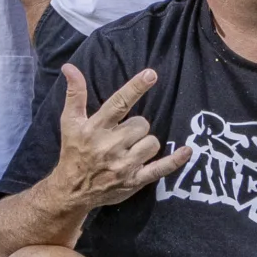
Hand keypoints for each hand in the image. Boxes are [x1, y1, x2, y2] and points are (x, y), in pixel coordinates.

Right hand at [50, 64, 192, 209]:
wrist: (72, 189)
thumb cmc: (74, 151)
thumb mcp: (70, 122)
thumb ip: (75, 94)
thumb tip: (70, 67)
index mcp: (96, 128)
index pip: (118, 103)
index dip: (135, 88)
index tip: (151, 74)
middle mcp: (111, 146)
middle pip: (141, 124)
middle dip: (135, 127)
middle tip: (121, 136)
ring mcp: (124, 165)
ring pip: (152, 142)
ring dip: (145, 143)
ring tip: (130, 149)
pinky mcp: (135, 180)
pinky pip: (161, 168)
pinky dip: (175, 160)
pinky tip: (187, 151)